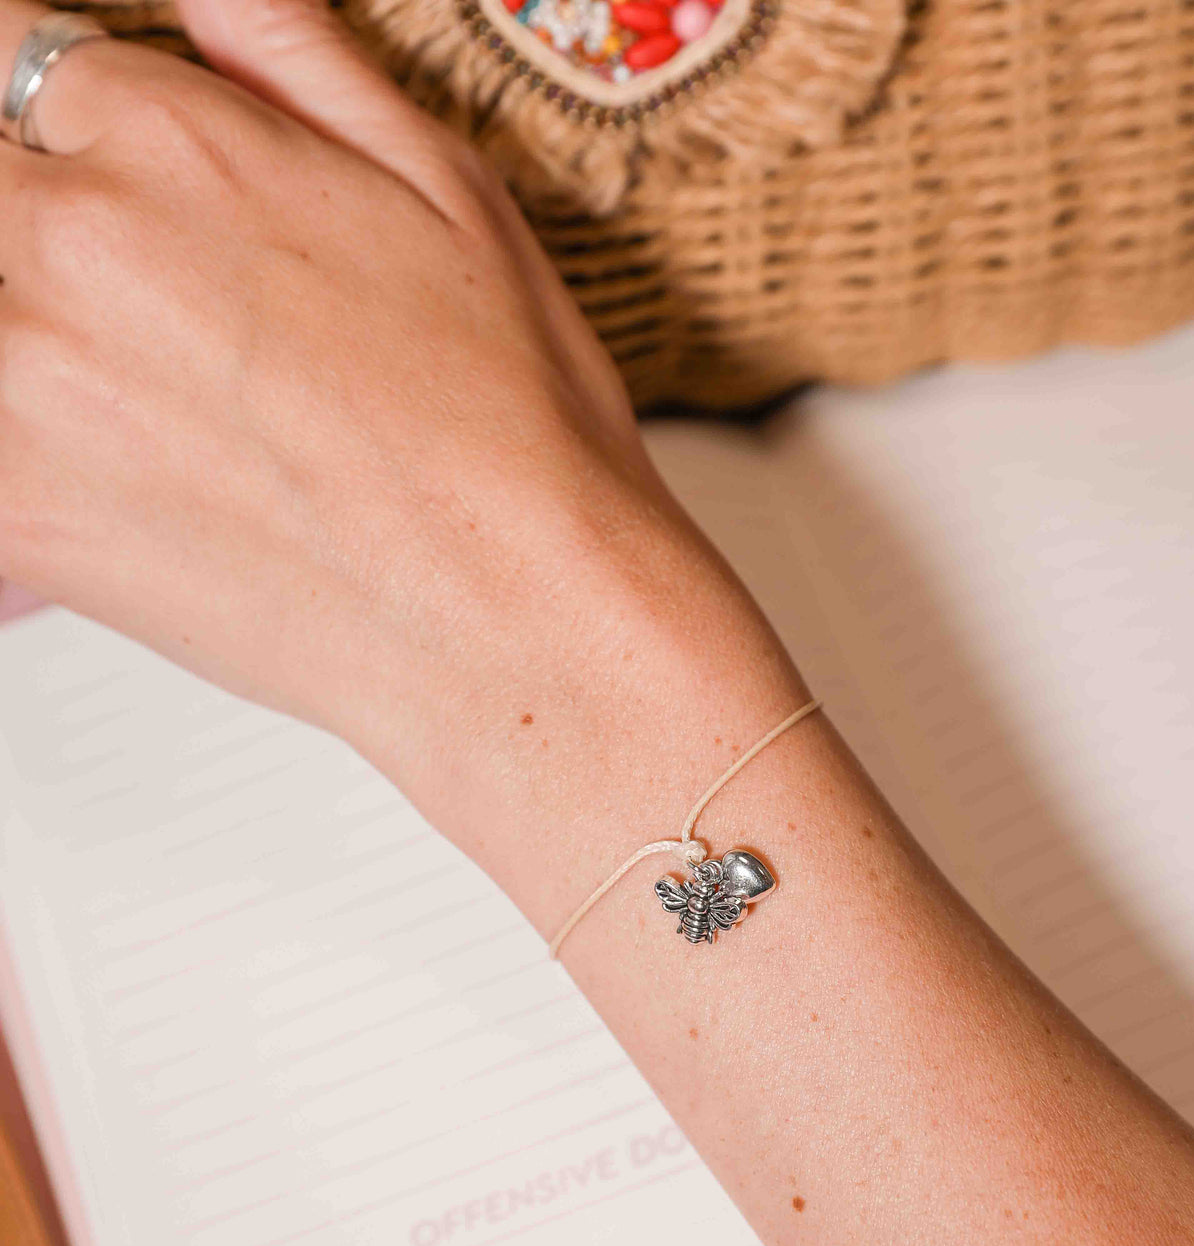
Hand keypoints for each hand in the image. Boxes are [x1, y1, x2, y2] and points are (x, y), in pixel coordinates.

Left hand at [0, 0, 804, 911]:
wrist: (521, 620)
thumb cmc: (516, 438)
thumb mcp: (454, 196)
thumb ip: (298, 63)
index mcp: (176, 144)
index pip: (4, 48)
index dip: (40, 104)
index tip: (74, 161)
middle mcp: (76, 246)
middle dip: (25, 211)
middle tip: (109, 287)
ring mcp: (23, 387)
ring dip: (23, 325)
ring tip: (125, 377)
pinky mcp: (14, 516)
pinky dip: (19, 445)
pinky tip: (97, 462)